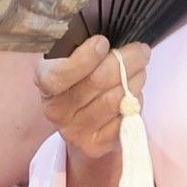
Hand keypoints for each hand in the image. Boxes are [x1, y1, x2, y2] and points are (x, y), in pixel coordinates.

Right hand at [39, 37, 148, 167]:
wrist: (77, 123)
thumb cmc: (78, 81)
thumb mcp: (69, 60)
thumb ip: (83, 50)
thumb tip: (112, 41)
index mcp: (45, 83)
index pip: (60, 75)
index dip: (85, 58)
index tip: (103, 42)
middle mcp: (56, 111)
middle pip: (98, 82)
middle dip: (126, 61)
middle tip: (141, 50)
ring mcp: (75, 131)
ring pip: (116, 99)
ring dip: (136, 80)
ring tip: (140, 70)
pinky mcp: (95, 145)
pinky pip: (125, 118)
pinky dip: (136, 101)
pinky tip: (134, 93)